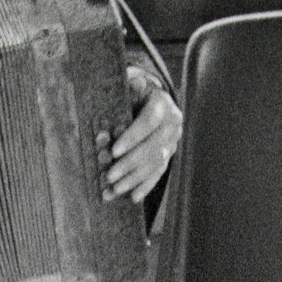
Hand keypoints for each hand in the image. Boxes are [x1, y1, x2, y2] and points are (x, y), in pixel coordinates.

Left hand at [101, 69, 182, 201]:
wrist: (148, 94)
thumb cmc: (130, 89)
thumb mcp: (126, 83)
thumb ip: (122, 88)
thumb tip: (118, 95)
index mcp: (162, 103)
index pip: (149, 121)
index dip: (132, 137)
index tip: (114, 151)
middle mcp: (172, 122)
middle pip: (153, 146)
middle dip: (130, 163)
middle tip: (109, 176)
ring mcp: (173, 140)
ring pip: (157, 162)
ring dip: (135, 178)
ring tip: (115, 189)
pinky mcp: (169, 153)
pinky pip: (159, 172)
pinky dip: (146, 185)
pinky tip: (133, 197)